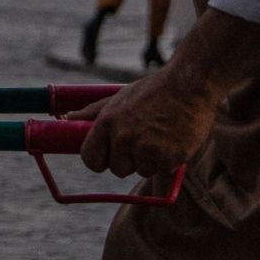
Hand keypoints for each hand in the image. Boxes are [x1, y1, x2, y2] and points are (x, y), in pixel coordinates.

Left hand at [77, 66, 221, 180]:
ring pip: (141, 171)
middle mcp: (124, 138)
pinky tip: (173, 143)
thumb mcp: (120, 96)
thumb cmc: (155, 89)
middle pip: (117, 169)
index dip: (100, 159)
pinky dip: (168, 164)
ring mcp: (146, 150)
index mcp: (107, 122)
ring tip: (162, 136)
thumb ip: (93, 112)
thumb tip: (67, 118)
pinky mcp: (168, 159)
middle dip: (129, 159)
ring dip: (151, 160)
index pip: (90, 158)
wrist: (192, 84)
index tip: (111, 154)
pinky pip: (161, 174)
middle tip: (145, 138)